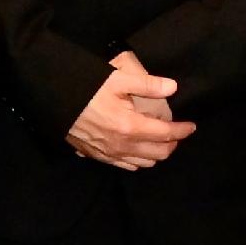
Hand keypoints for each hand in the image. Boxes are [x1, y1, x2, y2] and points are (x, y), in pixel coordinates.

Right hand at [65, 51, 191, 170]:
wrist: (54, 99)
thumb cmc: (86, 87)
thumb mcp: (118, 79)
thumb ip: (148, 84)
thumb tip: (172, 87)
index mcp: (130, 126)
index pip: (166, 134)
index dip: (182, 130)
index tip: (191, 126)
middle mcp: (122, 146)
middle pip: (158, 154)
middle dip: (172, 145)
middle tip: (176, 133)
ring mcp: (109, 154)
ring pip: (143, 163)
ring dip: (156, 153)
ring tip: (158, 139)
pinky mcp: (97, 156)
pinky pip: (125, 165)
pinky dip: (138, 160)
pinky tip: (137, 148)